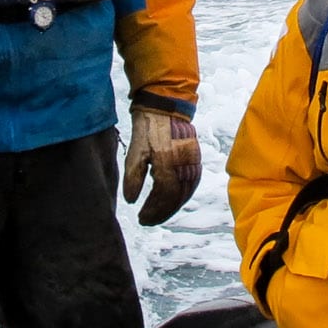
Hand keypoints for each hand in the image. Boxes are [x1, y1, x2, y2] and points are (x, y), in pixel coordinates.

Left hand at [122, 106, 200, 226]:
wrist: (165, 106)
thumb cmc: (147, 127)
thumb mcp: (135, 151)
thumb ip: (132, 177)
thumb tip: (131, 201)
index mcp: (166, 161)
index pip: (163, 195)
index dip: (152, 210)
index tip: (141, 218)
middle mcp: (182, 163)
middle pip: (175, 197)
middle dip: (161, 212)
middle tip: (148, 221)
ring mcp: (192, 161)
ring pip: (186, 192)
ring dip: (172, 207)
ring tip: (159, 215)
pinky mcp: (196, 158)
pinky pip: (192, 183)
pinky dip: (183, 196)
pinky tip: (174, 201)